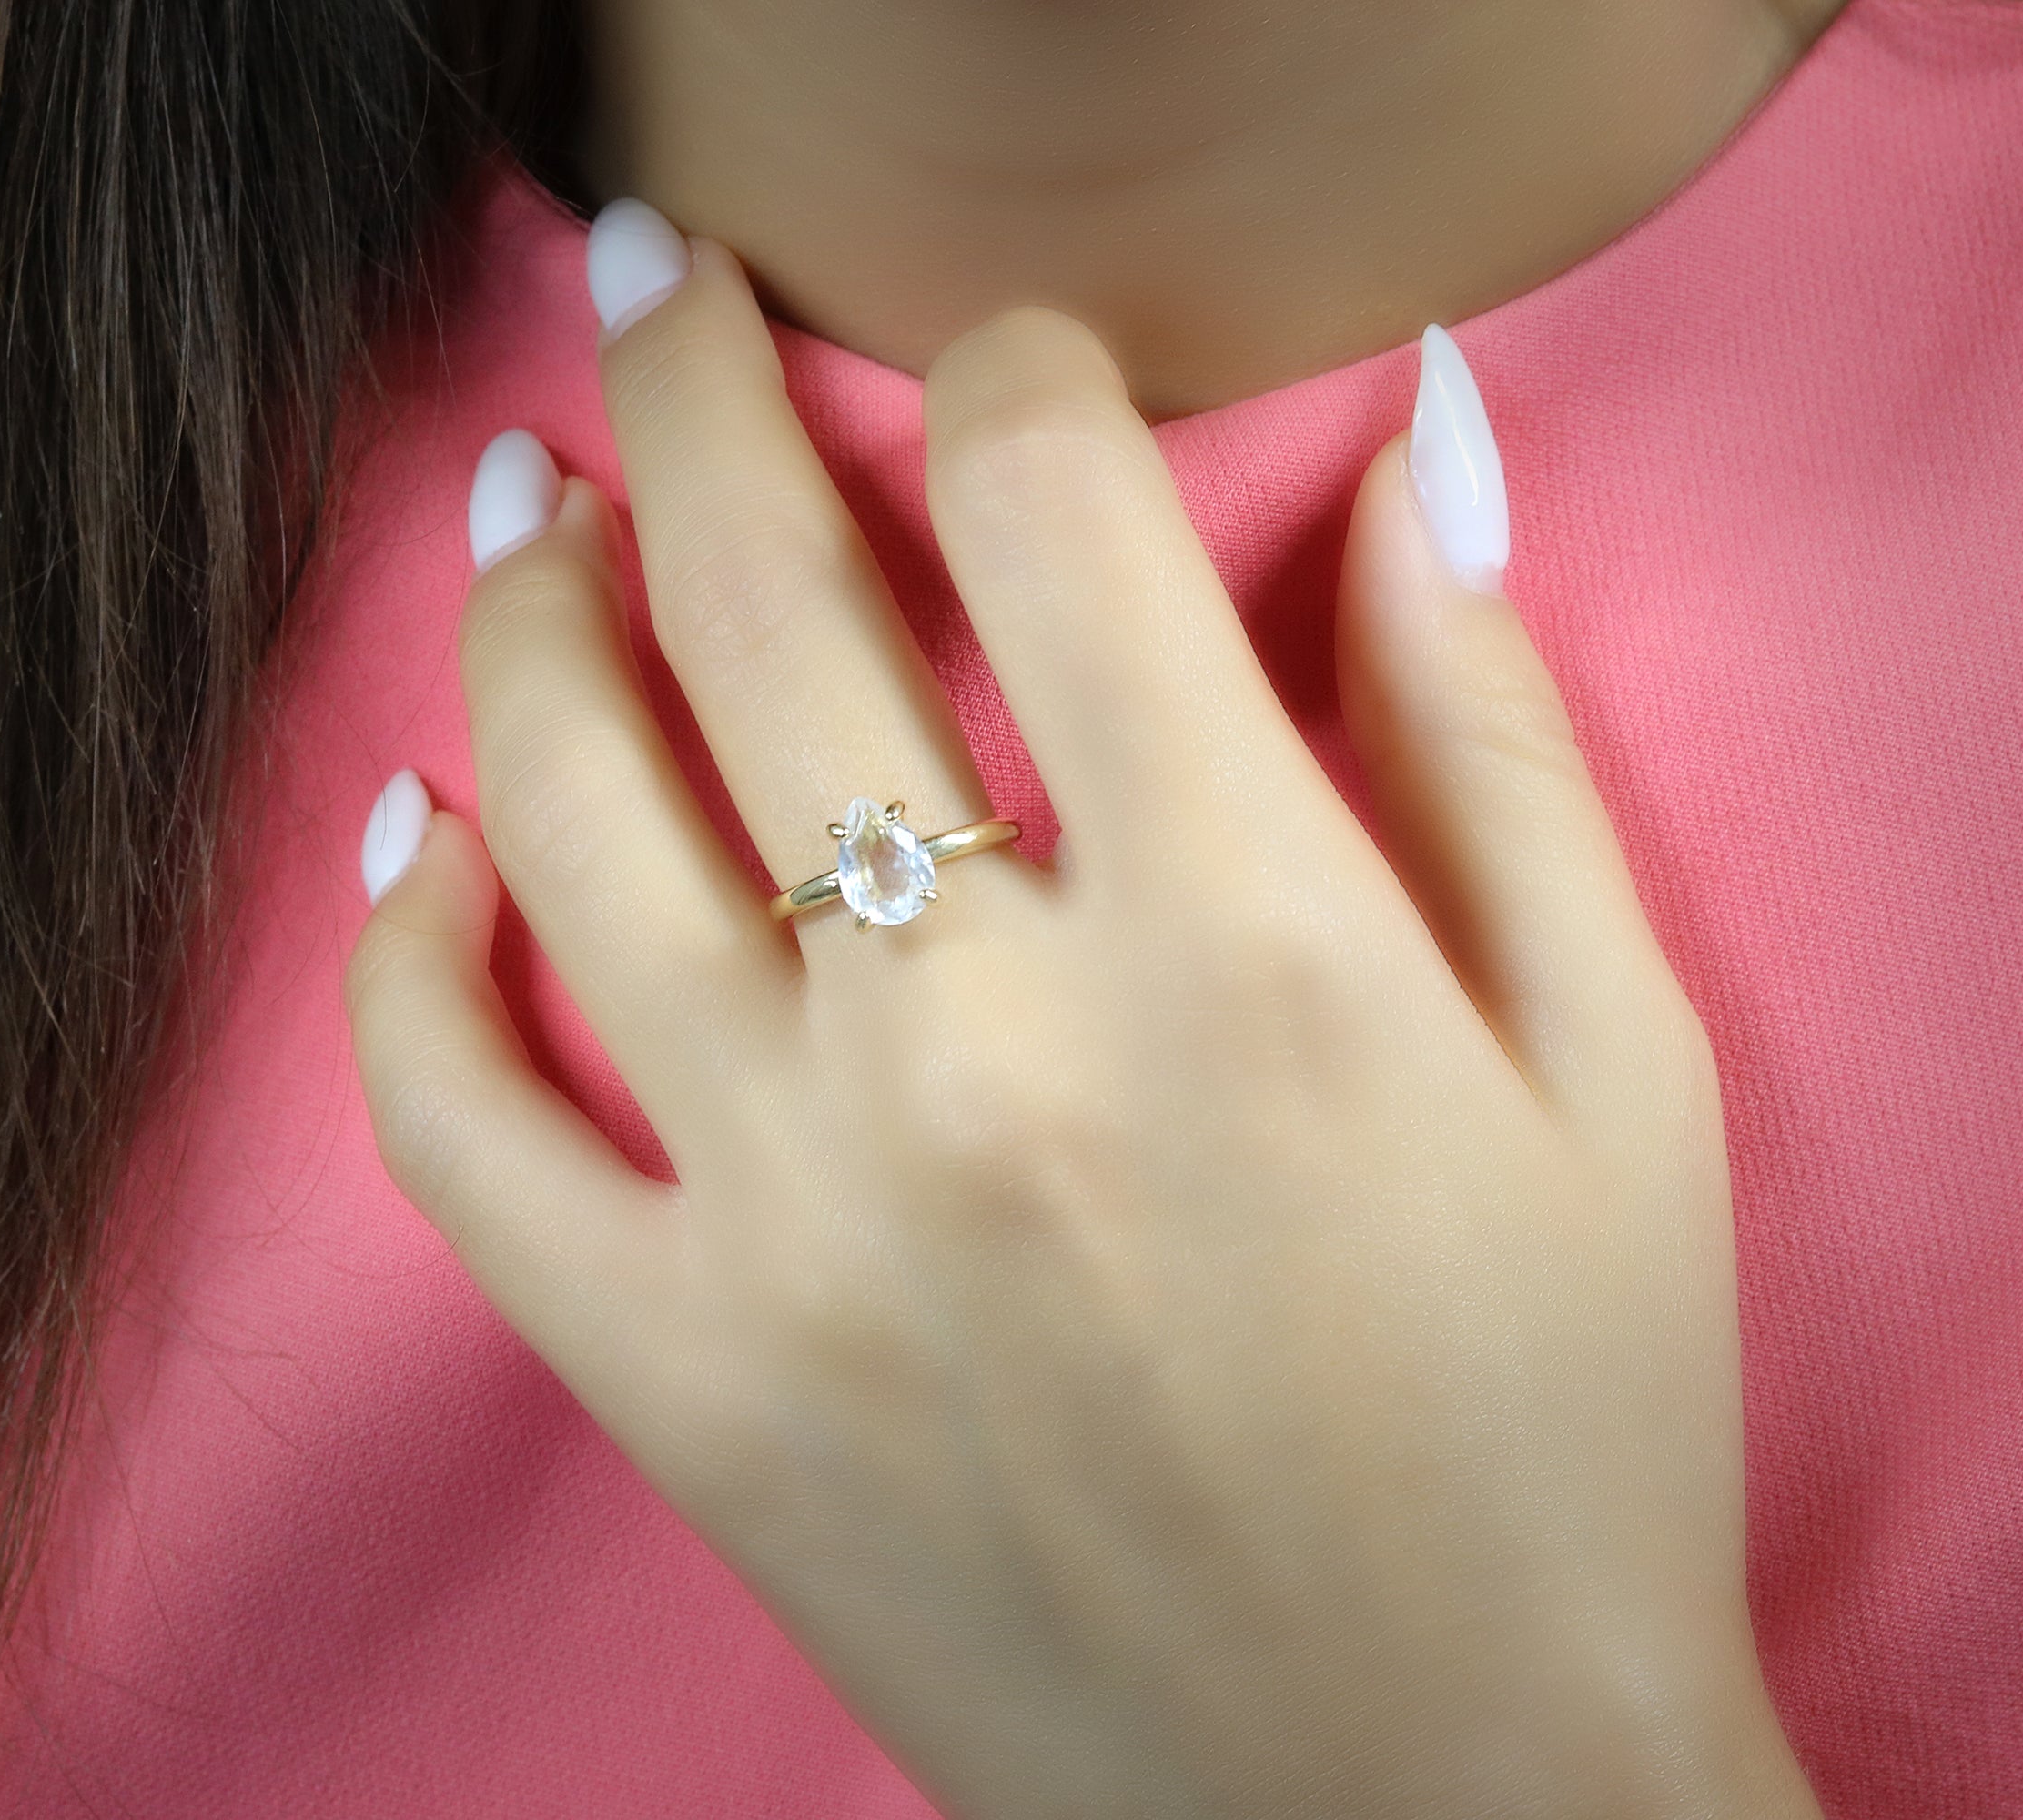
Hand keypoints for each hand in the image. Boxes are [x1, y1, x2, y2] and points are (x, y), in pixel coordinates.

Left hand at [346, 206, 1817, 1818]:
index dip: (1018, 371)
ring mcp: (792, 1217)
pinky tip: (428, 831)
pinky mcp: (680, 1379)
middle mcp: (985, 1045)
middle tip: (663, 289)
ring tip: (537, 500)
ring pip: (562, 802)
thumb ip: (1493, 733)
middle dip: (703, 383)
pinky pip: (451, 1116)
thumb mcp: (1619, 1071)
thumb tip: (1421, 442)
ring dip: (529, 603)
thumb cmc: (1564, 1445)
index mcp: (1249, 944)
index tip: (1015, 371)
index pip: (1050, 504)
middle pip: (766, 594)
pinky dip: (403, 944)